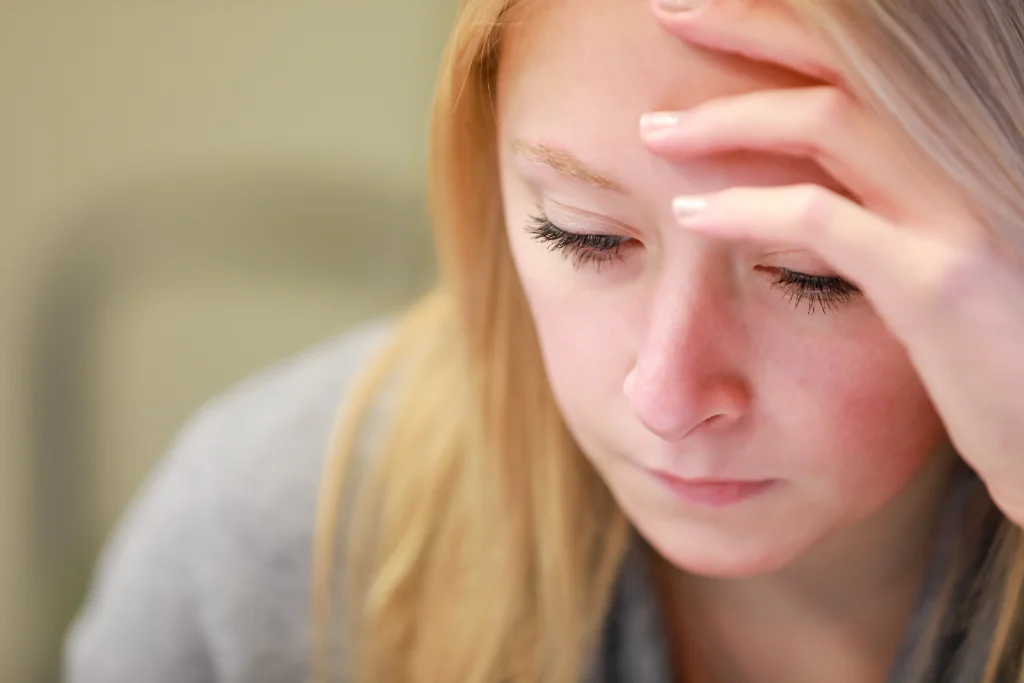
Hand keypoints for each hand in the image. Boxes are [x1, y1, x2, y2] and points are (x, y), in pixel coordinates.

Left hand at [643, 0, 1023, 522]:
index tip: (707, 8)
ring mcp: (959, 210)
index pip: (866, 53)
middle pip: (844, 59)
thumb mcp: (945, 248)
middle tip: (668, 13)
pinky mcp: (938, 277)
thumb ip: (887, 196)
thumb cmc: (996, 345)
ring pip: (827, 121)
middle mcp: (968, 153)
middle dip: (747, 25)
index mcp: (961, 143)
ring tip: (655, 132)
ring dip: (726, 119)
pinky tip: (689, 216)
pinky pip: (821, 220)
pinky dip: (744, 209)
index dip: (783, 21)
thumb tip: (803, 170)